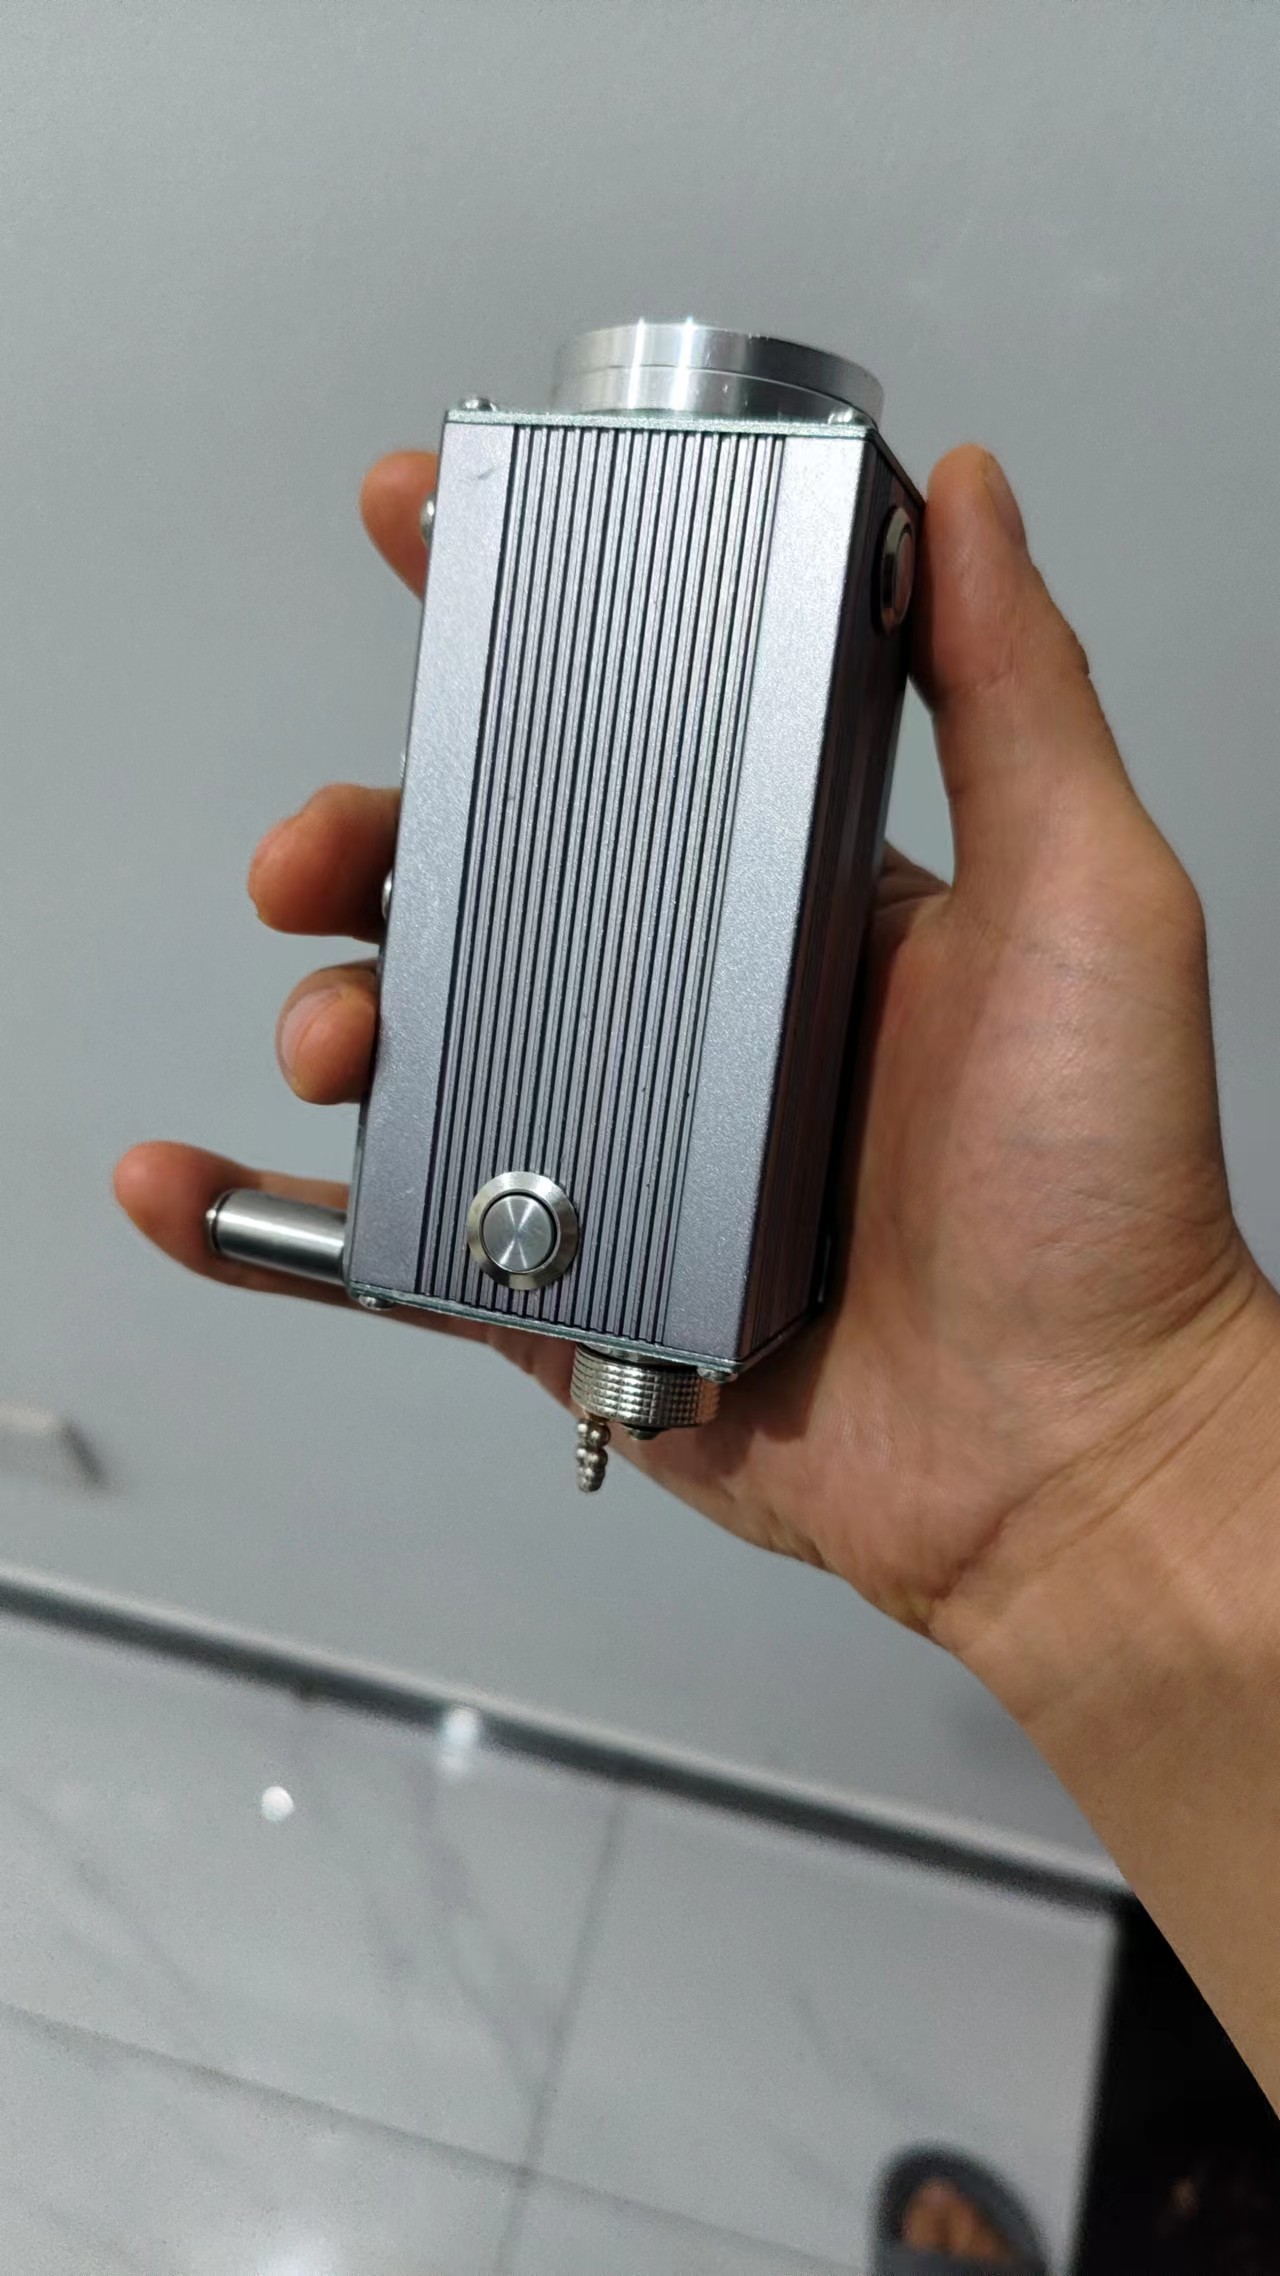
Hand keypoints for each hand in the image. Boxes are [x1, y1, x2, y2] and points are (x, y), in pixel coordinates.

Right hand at [114, 445, 1269, 1637]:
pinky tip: (189, 1178)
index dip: (513, 632)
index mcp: (790, 909)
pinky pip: (387, 1240)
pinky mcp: (567, 1282)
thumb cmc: (1105, 1196)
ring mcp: (622, 1150)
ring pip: (421, 1049)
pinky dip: (268, 1219)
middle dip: (364, 840)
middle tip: (322, 850)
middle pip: (476, 886)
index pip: (629, 735)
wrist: (1064, 1454)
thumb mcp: (1087, 897)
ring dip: (330, 1013)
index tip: (423, 531)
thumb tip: (966, 504)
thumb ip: (1017, 696)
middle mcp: (694, 1018)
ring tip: (335, 1033)